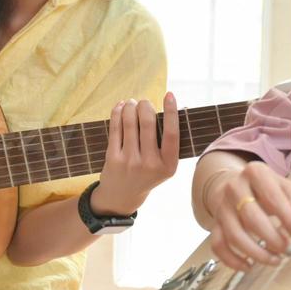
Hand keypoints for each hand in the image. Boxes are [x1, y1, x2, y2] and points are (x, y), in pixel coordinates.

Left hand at [89, 94, 180, 217]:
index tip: (169, 94)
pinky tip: (121, 106)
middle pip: (148, 123)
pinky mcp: (113, 158)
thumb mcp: (164, 165)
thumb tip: (177, 109)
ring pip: (130, 122)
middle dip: (145, 105)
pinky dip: (118, 113)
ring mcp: (130, 162)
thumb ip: (169, 142)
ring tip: (132, 103)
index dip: (171, 112)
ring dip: (131, 107)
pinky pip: (115, 128)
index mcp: (168, 166)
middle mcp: (150, 164)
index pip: (172, 133)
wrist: (123, 195)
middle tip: (144, 102)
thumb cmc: (148, 173)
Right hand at [202, 161, 290, 271]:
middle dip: (273, 238)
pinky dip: (232, 260)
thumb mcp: (282, 185)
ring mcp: (222, 208)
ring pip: (234, 235)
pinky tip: (249, 267)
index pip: (272, 197)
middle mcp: (234, 189)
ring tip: (276, 261)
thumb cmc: (264, 188)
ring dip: (256, 253)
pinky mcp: (215, 224)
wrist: (231, 183)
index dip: (288, 218)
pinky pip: (218, 245)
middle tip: (290, 250)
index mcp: (254, 173)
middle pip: (252, 218)